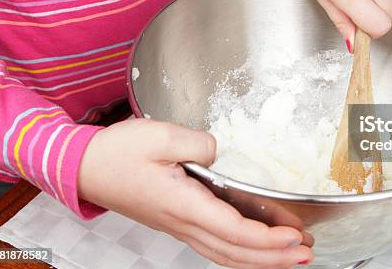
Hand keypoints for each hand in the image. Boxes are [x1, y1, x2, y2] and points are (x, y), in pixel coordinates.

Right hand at [78, 119, 311, 267]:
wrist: (85, 168)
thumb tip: (221, 153)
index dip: (268, 238)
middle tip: (306, 254)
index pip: (234, 230)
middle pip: (235, 252)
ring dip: (260, 260)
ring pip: (225, 255)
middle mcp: (183, 223)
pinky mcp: (177, 222)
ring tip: (288, 257)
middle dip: (274, 258)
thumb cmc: (117, 153)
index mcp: (183, 204)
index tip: (295, 236)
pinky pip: (215, 246)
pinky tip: (252, 249)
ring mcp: (179, 227)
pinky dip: (239, 253)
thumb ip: (199, 144)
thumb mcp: (160, 136)